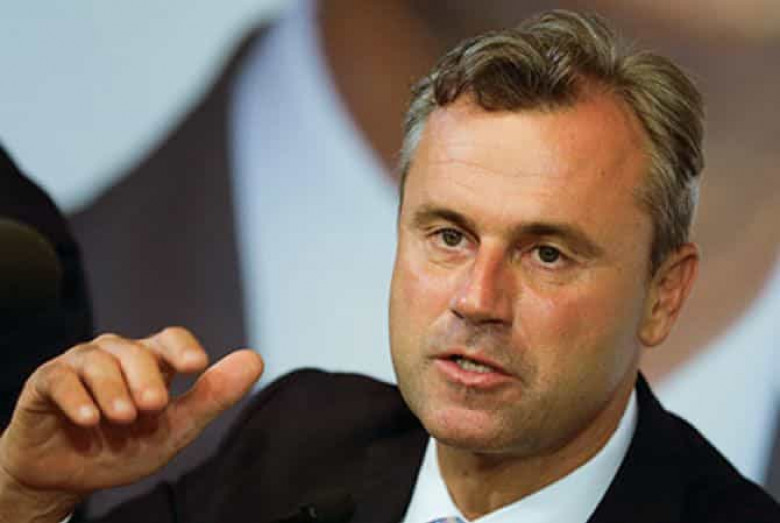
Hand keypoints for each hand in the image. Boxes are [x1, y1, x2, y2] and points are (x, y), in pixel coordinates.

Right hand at [0, 327, 262, 520]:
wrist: (67, 477)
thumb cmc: (124, 448)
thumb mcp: (174, 430)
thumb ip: (212, 397)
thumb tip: (255, 359)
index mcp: (152, 363)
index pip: (171, 340)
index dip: (183, 348)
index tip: (195, 366)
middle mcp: (117, 356)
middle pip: (137, 350)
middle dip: (147, 378)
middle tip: (154, 407)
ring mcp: (80, 365)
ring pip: (99, 361)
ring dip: (114, 390)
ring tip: (124, 418)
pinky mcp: (46, 382)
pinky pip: (60, 379)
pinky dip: (77, 397)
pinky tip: (90, 420)